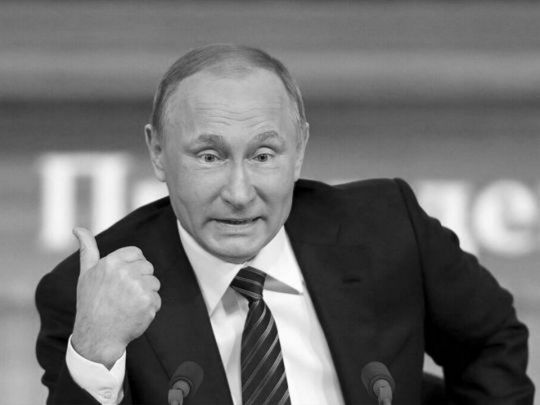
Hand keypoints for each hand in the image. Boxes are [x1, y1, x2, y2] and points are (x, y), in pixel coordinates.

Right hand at [71, 227, 160, 367]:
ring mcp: (138, 288)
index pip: (136, 253)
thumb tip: (77, 228)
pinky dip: (149, 308)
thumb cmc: (91, 303)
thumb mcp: (86, 274)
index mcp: (111, 262)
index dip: (132, 266)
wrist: (96, 336)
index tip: (122, 279)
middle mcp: (125, 272)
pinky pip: (157, 299)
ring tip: (127, 305)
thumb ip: (87, 249)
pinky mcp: (148, 303)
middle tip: (123, 295)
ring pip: (154, 283)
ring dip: (145, 294)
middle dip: (139, 279)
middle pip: (147, 267)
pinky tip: (133, 314)